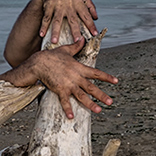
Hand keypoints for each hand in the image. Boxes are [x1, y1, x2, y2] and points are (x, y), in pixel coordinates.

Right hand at [0, 39, 117, 118]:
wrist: (39, 62)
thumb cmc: (52, 56)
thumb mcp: (66, 49)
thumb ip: (76, 46)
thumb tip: (83, 38)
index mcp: (79, 68)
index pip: (96, 73)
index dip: (106, 77)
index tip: (116, 81)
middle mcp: (76, 77)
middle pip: (91, 87)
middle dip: (101, 95)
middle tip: (110, 102)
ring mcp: (68, 84)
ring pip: (82, 96)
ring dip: (90, 104)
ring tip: (98, 110)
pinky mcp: (59, 90)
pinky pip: (65, 101)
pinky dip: (68, 109)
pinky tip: (71, 116)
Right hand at [38, 0, 98, 44]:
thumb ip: (90, 6)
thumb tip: (95, 18)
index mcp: (78, 2)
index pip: (86, 16)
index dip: (91, 25)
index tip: (94, 34)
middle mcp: (69, 4)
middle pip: (72, 20)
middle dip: (75, 30)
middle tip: (77, 40)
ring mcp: (58, 6)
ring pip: (57, 20)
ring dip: (55, 31)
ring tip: (55, 41)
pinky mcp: (48, 6)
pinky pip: (46, 18)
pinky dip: (43, 26)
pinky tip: (42, 34)